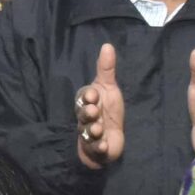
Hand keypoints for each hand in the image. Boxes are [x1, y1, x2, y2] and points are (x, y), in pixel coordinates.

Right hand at [76, 44, 125, 169]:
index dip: (87, 96)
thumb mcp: (108, 89)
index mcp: (88, 103)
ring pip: (87, 132)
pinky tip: (104, 145)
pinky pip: (96, 149)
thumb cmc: (108, 111)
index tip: (94, 94)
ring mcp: (90, 134)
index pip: (83, 97)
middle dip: (87, 113)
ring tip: (99, 129)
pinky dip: (99, 147)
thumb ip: (106, 69)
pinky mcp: (96, 149)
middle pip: (82, 115)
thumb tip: (107, 45)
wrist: (111, 138)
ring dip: (92, 130)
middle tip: (94, 111)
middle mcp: (86, 118)